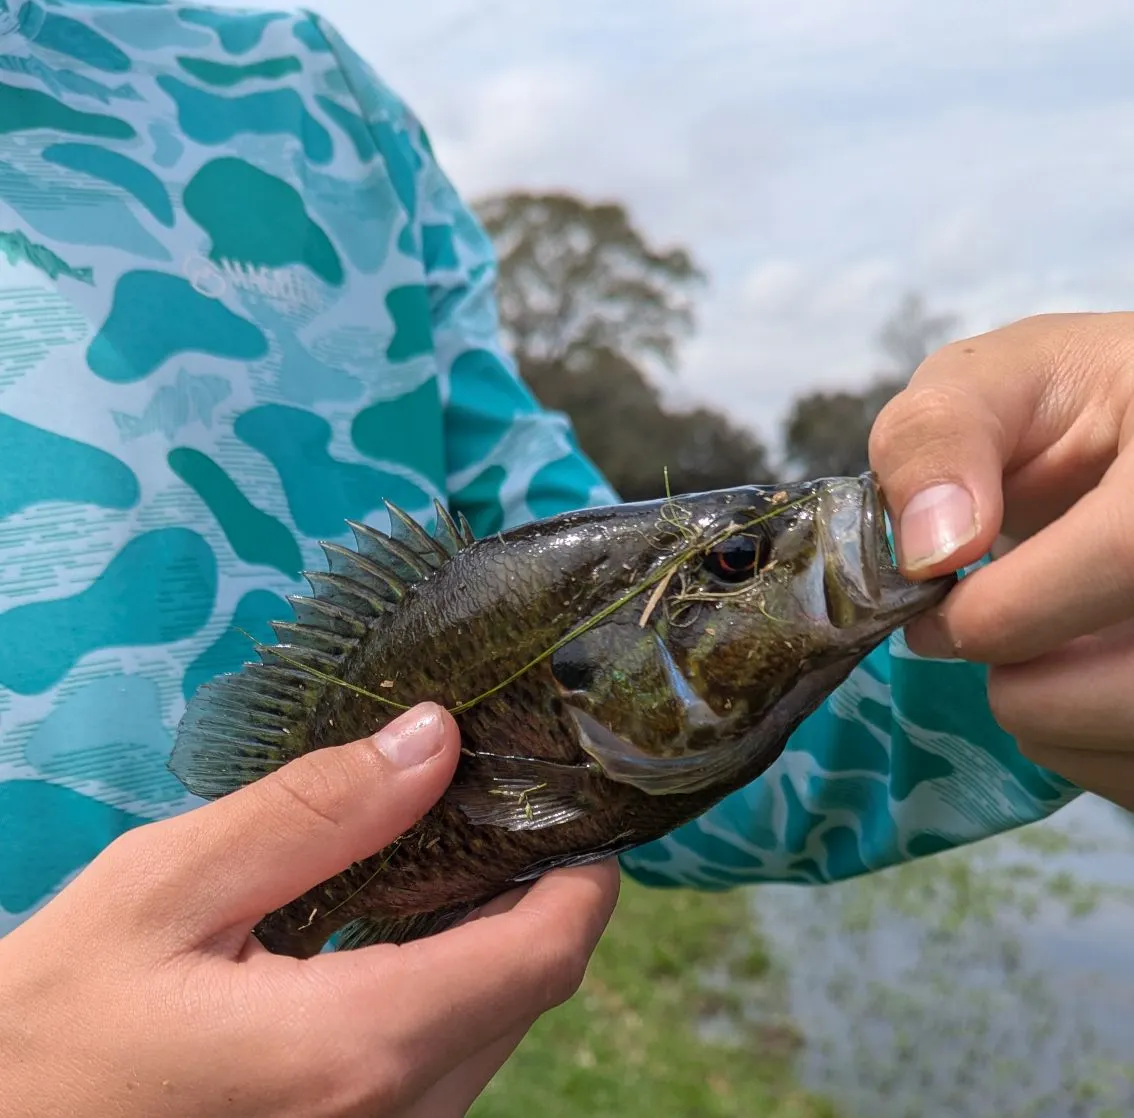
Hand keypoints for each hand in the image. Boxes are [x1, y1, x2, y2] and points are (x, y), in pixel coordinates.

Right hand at [0, 703, 619, 1116]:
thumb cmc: (48, 1028)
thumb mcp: (163, 891)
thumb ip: (312, 813)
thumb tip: (436, 738)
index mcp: (357, 1049)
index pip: (541, 957)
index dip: (584, 876)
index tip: (580, 803)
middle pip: (526, 994)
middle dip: (538, 896)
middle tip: (506, 801)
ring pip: (489, 1035)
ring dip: (494, 944)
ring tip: (452, 849)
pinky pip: (439, 1070)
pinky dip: (448, 992)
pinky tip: (397, 930)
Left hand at [868, 312, 1133, 809]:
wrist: (1133, 443)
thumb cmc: (1066, 407)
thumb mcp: (994, 385)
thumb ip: (940, 438)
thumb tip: (932, 549)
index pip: (1122, 558)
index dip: (1007, 611)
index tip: (935, 614)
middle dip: (1024, 686)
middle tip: (980, 636)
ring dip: (1052, 719)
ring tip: (1034, 646)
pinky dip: (1088, 743)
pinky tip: (1076, 670)